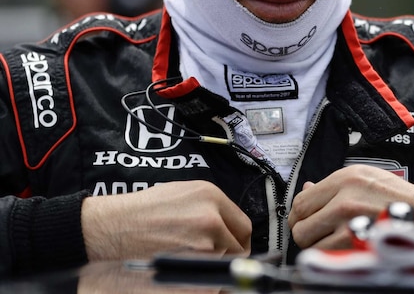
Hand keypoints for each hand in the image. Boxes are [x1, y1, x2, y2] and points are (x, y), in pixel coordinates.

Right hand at [81, 180, 251, 260]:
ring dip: (212, 266)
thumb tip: (229, 227)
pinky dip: (200, 278)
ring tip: (190, 262)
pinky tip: (185, 271)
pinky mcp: (190, 263)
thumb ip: (211, 208)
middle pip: (238, 248)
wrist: (110, 228)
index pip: (244, 226)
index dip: (239, 240)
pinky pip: (207, 276)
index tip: (234, 247)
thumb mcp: (182, 194)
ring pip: (223, 264)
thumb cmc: (140, 212)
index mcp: (211, 196)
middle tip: (213, 260)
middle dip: (228, 256)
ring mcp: (202, 241)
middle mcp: (211, 217)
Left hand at [287, 164, 413, 249]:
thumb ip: (334, 185)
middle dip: (305, 231)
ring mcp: (351, 224)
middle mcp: (346, 199)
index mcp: (347, 179)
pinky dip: (331, 255)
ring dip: (318, 245)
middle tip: (316, 233)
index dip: (299, 214)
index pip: (300, 200)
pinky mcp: (356, 245)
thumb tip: (307, 189)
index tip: (303, 219)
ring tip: (333, 240)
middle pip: (300, 223)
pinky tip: (344, 248)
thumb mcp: (367, 177)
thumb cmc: (401, 199)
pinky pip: (327, 255)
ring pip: (310, 242)